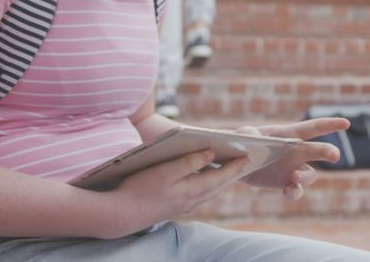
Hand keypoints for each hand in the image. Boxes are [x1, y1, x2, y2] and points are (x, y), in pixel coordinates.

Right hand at [111, 149, 249, 235]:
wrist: (122, 214)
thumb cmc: (141, 189)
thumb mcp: (165, 171)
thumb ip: (189, 162)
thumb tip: (211, 155)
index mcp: (192, 190)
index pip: (221, 177)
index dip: (234, 166)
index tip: (247, 156)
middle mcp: (192, 201)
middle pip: (219, 186)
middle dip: (232, 174)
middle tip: (243, 162)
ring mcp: (184, 207)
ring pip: (210, 193)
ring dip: (220, 181)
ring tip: (228, 170)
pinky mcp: (175, 209)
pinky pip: (199, 197)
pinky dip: (208, 187)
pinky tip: (204, 182)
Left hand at [236, 117, 348, 199]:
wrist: (236, 164)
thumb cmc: (242, 141)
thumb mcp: (243, 134)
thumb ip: (248, 132)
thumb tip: (252, 136)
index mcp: (290, 136)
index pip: (313, 128)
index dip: (330, 125)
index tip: (345, 123)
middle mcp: (297, 152)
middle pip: (317, 151)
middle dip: (328, 152)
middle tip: (334, 155)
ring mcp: (293, 168)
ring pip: (309, 175)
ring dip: (305, 177)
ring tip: (295, 177)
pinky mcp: (285, 183)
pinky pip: (296, 190)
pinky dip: (295, 192)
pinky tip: (288, 190)